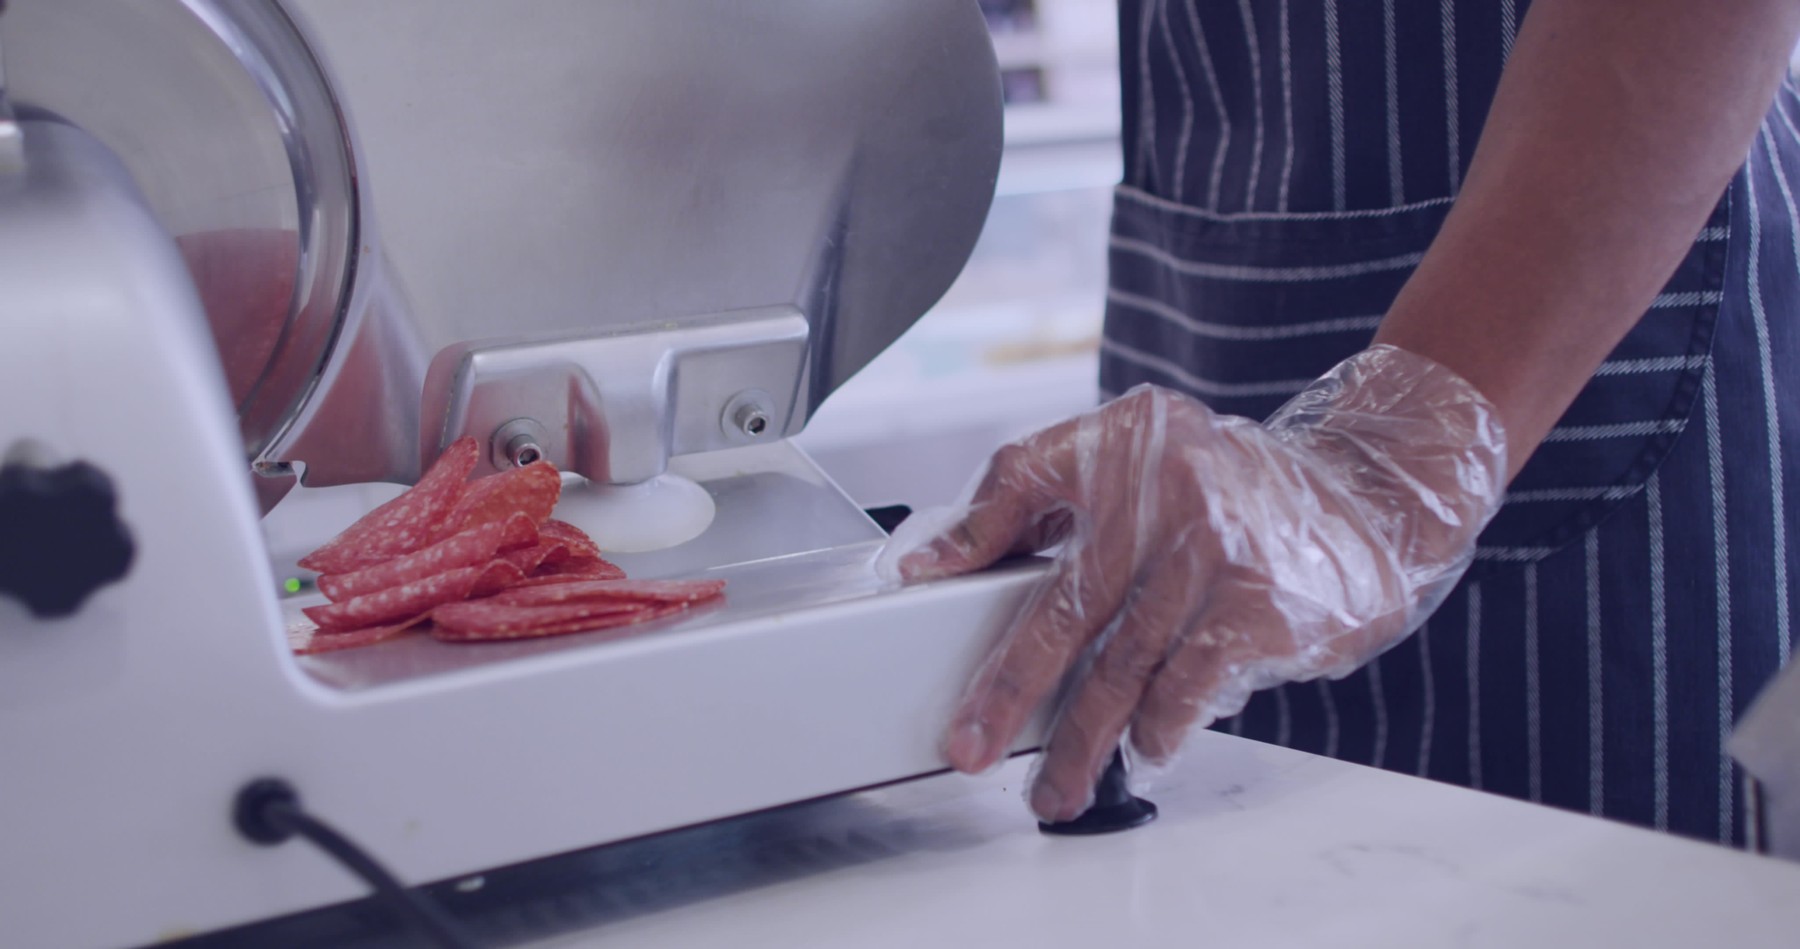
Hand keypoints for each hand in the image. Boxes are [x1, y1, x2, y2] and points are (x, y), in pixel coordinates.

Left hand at [883, 345, 1506, 821]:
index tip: (916, 585)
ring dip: (1083, 741)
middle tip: (970, 745)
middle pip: (1066, 606)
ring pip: (1125, 668)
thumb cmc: (1224, 484)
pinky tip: (1140, 752)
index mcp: (1126, 447)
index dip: (972, 533)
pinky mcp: (1263, 608)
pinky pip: (1190, 688)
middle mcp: (1170, 495)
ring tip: (1052, 790)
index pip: (1026, 478)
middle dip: (1011, 689)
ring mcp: (1219, 555)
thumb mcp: (1129, 452)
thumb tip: (931, 561)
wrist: (1366, 497)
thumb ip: (1029, 494)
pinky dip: (1160, 727)